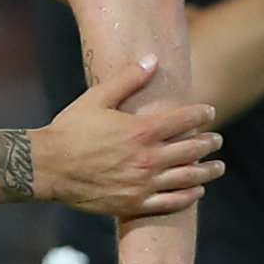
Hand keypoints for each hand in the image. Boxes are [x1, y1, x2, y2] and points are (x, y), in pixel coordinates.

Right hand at [29, 57, 223, 215]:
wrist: (46, 168)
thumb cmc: (69, 131)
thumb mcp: (96, 98)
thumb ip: (128, 78)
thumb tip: (152, 59)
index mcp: (141, 130)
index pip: (185, 120)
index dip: (202, 114)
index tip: (209, 112)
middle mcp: (147, 158)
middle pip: (193, 149)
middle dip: (210, 142)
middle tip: (217, 140)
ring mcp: (142, 183)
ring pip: (188, 177)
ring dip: (208, 171)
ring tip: (217, 167)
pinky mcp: (134, 204)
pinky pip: (171, 202)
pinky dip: (189, 196)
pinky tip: (197, 190)